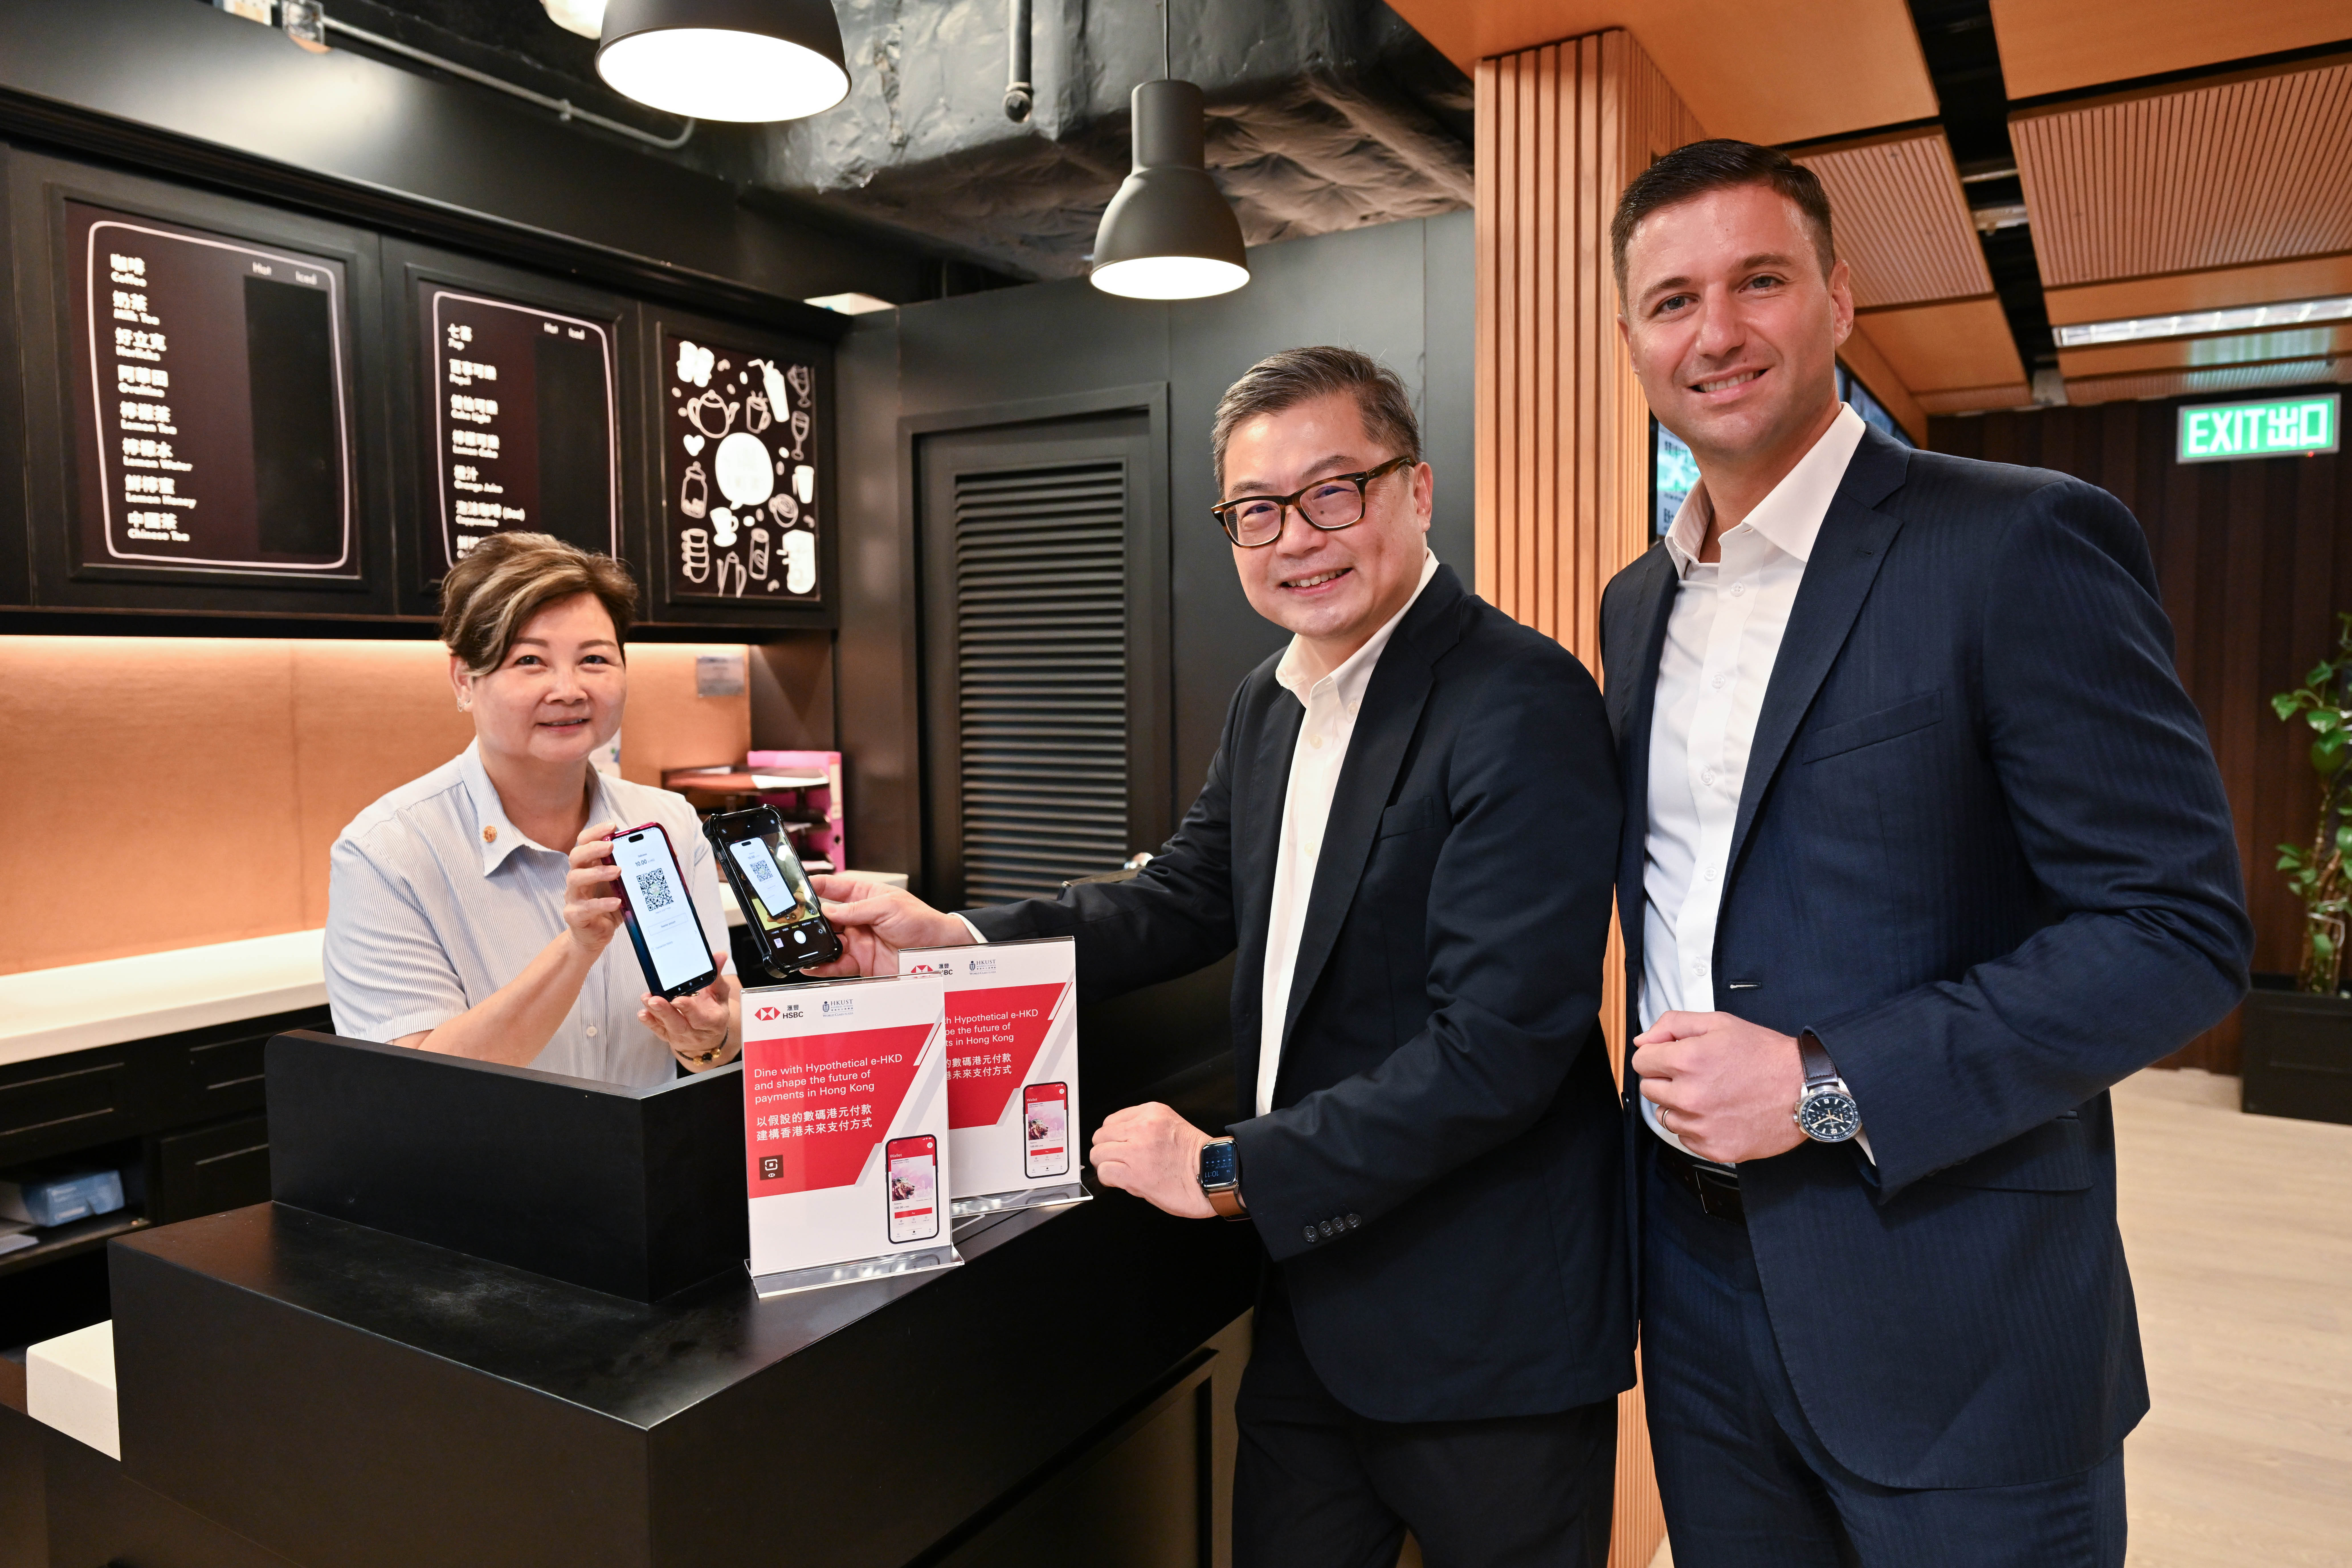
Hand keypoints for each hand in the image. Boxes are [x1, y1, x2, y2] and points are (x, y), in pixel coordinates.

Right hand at [563, 821, 624, 959]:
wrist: (595, 935)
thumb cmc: (610, 906)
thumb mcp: (626, 885)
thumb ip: (637, 869)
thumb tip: (668, 854)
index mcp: (588, 866)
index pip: (584, 842)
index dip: (596, 832)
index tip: (613, 826)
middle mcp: (577, 878)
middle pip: (576, 856)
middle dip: (593, 848)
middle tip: (611, 846)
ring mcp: (573, 896)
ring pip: (575, 878)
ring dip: (597, 872)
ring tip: (618, 871)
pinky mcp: (574, 915)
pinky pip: (585, 907)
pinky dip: (602, 903)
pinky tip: (617, 902)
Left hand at [642, 955, 737, 1068]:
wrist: (708, 1037)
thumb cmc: (714, 1013)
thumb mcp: (720, 995)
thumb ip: (717, 977)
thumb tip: (720, 955)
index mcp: (713, 1022)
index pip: (701, 1019)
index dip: (689, 1010)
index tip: (678, 999)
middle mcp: (696, 1032)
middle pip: (680, 1025)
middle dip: (666, 1012)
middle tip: (655, 999)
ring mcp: (680, 1035)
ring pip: (666, 1027)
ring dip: (655, 1013)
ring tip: (647, 999)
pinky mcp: (668, 1036)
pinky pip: (657, 1031)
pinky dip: (649, 1021)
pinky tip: (643, 1012)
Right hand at [804, 875, 973, 976]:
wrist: (939, 951)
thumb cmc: (921, 921)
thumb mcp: (888, 907)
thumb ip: (856, 909)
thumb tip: (829, 910)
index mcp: (865, 897)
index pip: (834, 889)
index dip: (815, 887)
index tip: (796, 889)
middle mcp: (858, 920)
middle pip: (826, 919)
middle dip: (809, 921)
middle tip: (792, 923)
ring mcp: (858, 941)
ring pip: (828, 943)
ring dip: (814, 945)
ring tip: (799, 947)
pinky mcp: (861, 962)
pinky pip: (837, 965)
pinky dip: (823, 966)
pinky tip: (812, 966)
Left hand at [1089, 1103, 1215, 1218]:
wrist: (1215, 1176)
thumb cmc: (1198, 1157)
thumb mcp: (1170, 1126)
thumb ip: (1144, 1129)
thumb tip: (1121, 1142)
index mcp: (1151, 1113)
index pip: (1112, 1121)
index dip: (1113, 1137)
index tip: (1119, 1146)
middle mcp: (1142, 1128)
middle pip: (1101, 1136)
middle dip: (1106, 1150)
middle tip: (1118, 1160)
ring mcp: (1137, 1151)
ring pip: (1098, 1153)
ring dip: (1106, 1164)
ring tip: (1120, 1171)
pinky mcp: (1134, 1174)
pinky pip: (1105, 1172)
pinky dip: (1109, 1179)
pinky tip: (1122, 1181)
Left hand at [1631, 1010, 1806, 1163]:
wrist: (1804, 1089)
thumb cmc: (1765, 1055)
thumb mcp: (1719, 1023)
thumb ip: (1673, 1025)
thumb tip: (1642, 1040)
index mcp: (1687, 1061)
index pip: (1641, 1061)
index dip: (1657, 1055)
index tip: (1674, 1056)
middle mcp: (1690, 1097)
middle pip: (1649, 1089)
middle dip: (1666, 1079)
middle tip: (1697, 1074)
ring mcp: (1701, 1127)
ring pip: (1665, 1116)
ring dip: (1680, 1105)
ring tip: (1712, 1094)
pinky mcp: (1714, 1149)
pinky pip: (1685, 1138)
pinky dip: (1697, 1127)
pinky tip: (1720, 1113)